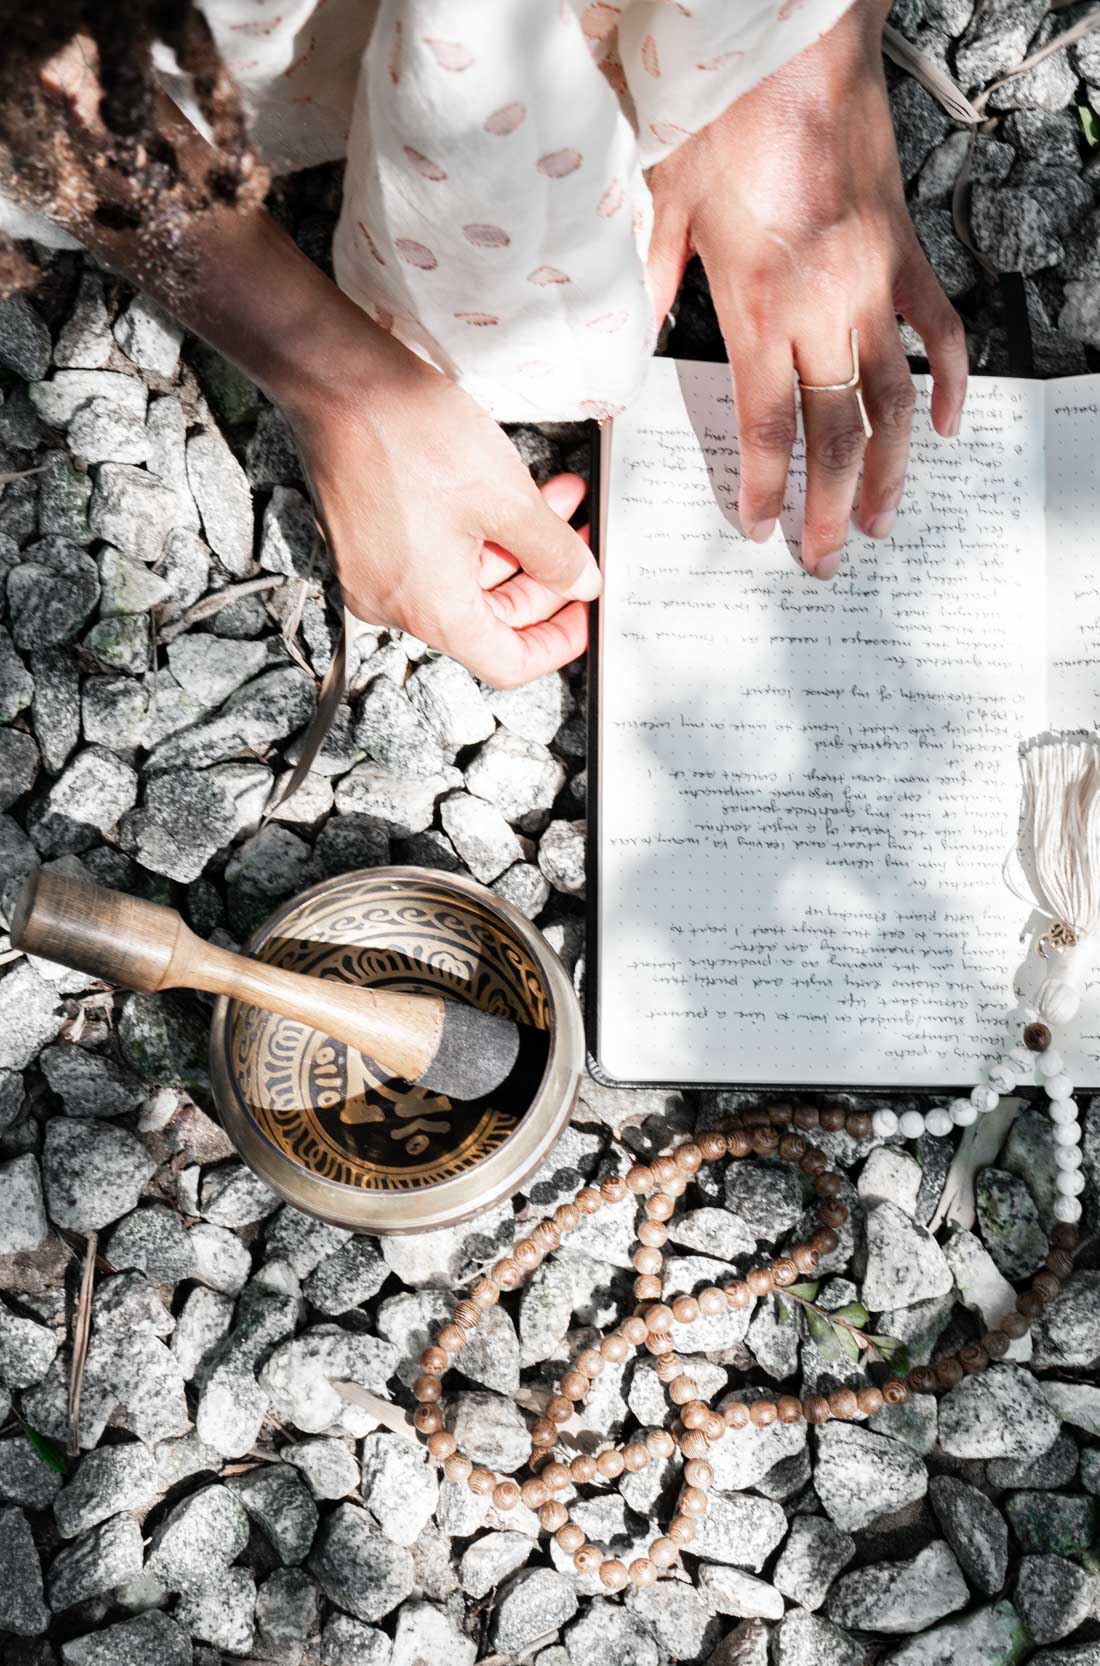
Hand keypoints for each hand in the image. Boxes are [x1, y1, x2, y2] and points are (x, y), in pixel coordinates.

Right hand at [284, 338, 597, 686]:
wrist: (336, 378)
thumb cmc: (409, 433)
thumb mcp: (507, 497)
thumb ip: (554, 553)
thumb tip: (582, 583)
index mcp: (432, 610)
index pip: (507, 664)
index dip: (557, 644)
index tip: (586, 615)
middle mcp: (396, 604)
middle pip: (489, 622)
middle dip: (544, 580)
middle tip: (583, 543)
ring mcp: (376, 574)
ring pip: (466, 582)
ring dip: (518, 546)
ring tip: (561, 499)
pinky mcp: (367, 542)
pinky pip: (434, 557)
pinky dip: (479, 533)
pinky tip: (513, 494)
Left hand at [647, 0, 967, 578]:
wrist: (796, 46)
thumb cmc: (724, 117)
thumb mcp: (661, 206)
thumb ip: (648, 290)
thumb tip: (625, 357)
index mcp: (760, 305)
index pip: (768, 426)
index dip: (766, 489)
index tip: (759, 530)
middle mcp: (825, 306)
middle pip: (836, 433)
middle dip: (832, 507)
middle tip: (827, 560)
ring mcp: (874, 283)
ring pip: (894, 399)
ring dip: (893, 469)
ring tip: (886, 520)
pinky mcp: (905, 253)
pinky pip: (938, 330)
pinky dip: (947, 380)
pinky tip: (943, 426)